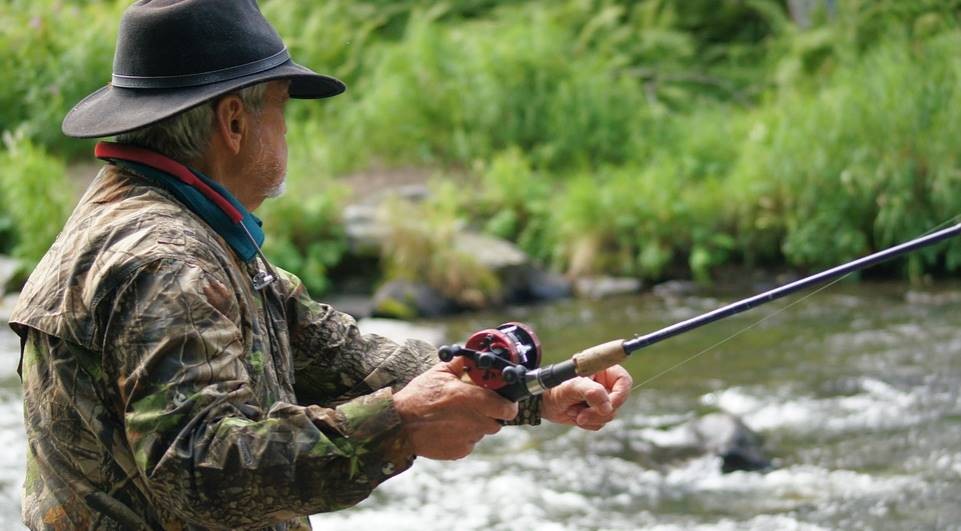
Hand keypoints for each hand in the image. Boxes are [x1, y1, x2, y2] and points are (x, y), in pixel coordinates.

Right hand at [393, 357, 517, 459]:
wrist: (399, 424)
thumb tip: (473, 356)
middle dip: (491, 414)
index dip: (508, 405)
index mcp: (471, 399)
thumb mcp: (438, 373)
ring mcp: (467, 438)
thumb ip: (460, 364)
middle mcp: (474, 421)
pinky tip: (448, 428)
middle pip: (497, 422)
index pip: (507, 408)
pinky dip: (463, 437)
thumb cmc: (419, 396)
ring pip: (482, 432)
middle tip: (476, 407)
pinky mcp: (459, 452)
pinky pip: (469, 443)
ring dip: (476, 425)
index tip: (504, 401)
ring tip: (456, 417)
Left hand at [541, 364, 631, 429]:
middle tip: (582, 414)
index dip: (620, 395)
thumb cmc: (555, 388)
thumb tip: (607, 407)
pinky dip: (588, 423)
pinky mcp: (596, 413)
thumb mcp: (572, 387)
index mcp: (602, 370)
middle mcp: (604, 384)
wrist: (543, 403)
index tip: (608, 405)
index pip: (623, 381)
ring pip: (609, 415)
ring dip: (590, 418)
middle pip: (617, 402)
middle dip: (598, 411)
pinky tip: (575, 415)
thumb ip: (590, 393)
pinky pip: (600, 423)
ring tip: (573, 411)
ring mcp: (601, 399)